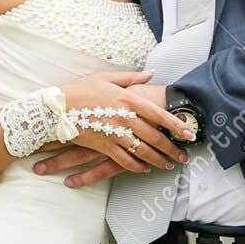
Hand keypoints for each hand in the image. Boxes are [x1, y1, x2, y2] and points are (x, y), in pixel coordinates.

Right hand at [34, 81, 180, 188]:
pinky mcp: (103, 145)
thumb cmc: (80, 90)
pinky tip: (144, 169)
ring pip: (142, 150)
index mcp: (126, 99)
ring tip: (168, 164)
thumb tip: (150, 74)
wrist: (55, 108)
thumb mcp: (105, 77)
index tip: (189, 133)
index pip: (157, 113)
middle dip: (171, 147)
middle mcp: (123, 117)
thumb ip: (130, 77)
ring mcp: (113, 133)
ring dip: (157, 159)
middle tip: (183, 155)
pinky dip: (136, 166)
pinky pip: (123, 159)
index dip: (175, 124)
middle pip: (153, 136)